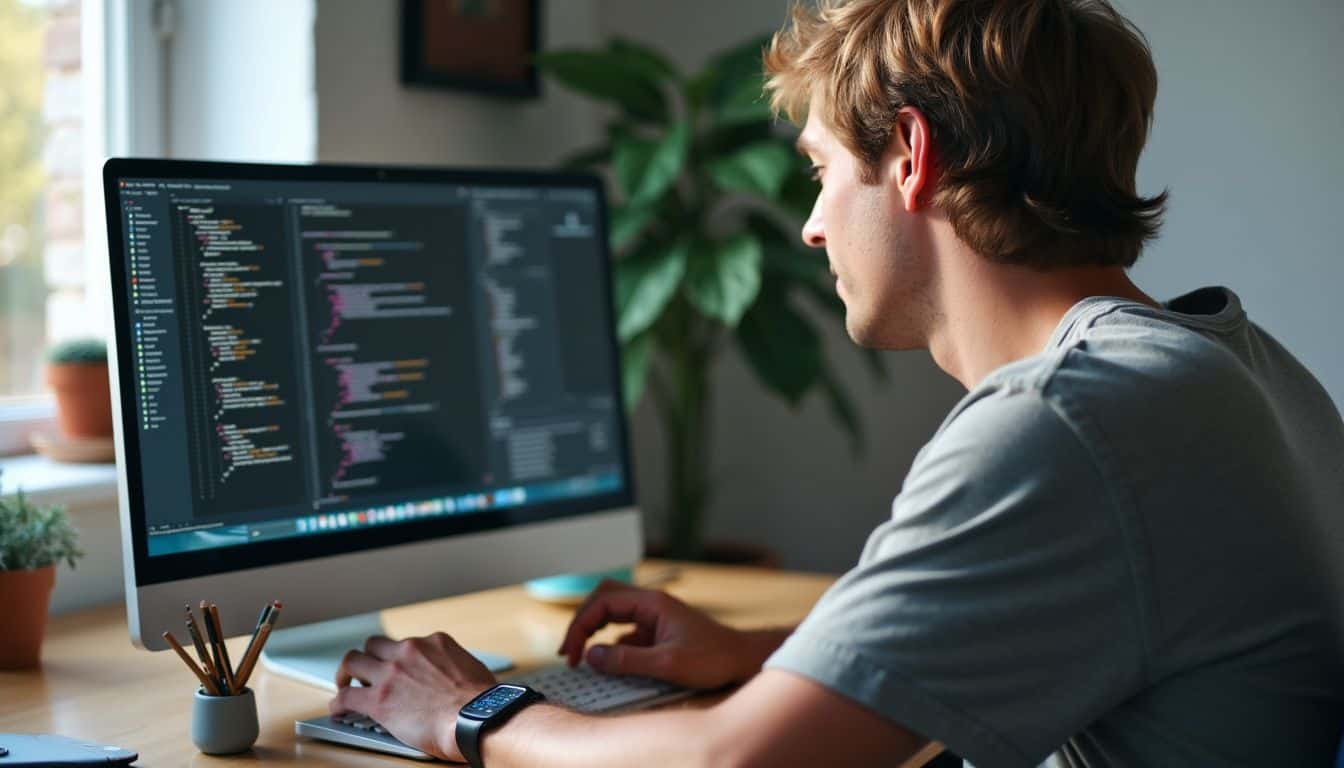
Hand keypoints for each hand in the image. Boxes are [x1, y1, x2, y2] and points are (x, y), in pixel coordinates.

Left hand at [331, 632, 496, 760]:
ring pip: (352, 662)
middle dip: (367, 658)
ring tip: (343, 684)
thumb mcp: (471, 668)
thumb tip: (453, 675)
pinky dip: (339, 702)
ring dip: (346, 673)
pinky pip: (347, 697)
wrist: (477, 717)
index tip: (395, 666)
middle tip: (364, 671)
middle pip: (374, 645)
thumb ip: (453, 665)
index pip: (406, 642)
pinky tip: (339, 709)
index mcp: (434, 642)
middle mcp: (409, 651)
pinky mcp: (378, 699)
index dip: (396, 656)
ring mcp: (391, 673)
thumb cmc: (482, 701)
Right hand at [558, 579, 782, 689]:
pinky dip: (610, 642)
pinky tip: (609, 662)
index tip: (573, 654)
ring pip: (612, 611)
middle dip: (581, 622)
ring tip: (581, 655)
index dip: (580, 626)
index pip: (602, 603)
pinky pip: (625, 629)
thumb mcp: (667, 664)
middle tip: (569, 651)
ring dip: (593, 629)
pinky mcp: (657, 631)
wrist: (742, 660)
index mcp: (652, 603)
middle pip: (603, 598)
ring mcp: (654, 616)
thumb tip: (592, 656)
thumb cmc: (713, 658)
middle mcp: (650, 604)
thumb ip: (627, 660)